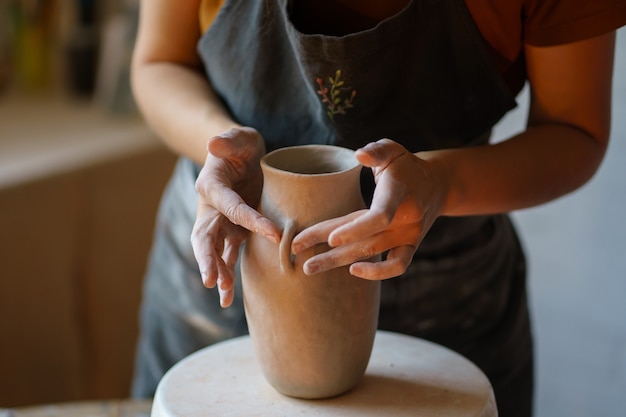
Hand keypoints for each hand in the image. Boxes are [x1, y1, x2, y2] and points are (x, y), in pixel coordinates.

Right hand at [191, 127, 280, 306]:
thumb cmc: (241, 146)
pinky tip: (226, 299)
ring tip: (223, 296)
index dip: (251, 220)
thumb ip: (228, 139)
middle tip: (212, 280)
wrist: (242, 157)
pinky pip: (227, 256)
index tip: (274, 234)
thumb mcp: (238, 137)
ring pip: (214, 252)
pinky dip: (227, 276)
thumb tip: (213, 143)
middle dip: (208, 259)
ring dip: (218, 272)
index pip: (231, 206)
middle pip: (205, 237)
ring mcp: (220, 224)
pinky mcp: (231, 232)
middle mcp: (211, 209)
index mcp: (211, 186)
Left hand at [291, 139, 446, 279]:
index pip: (379, 216)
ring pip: (372, 254)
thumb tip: (360, 154)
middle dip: (329, 248)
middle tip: (296, 250)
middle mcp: (406, 219)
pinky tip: (352, 270)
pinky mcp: (410, 247)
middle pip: (366, 239)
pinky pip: (397, 266)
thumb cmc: (405, 166)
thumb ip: (377, 151)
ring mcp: (408, 236)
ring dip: (338, 261)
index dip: (355, 229)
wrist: (437, 184)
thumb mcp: (393, 150)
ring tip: (309, 267)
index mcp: (399, 194)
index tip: (330, 239)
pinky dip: (377, 273)